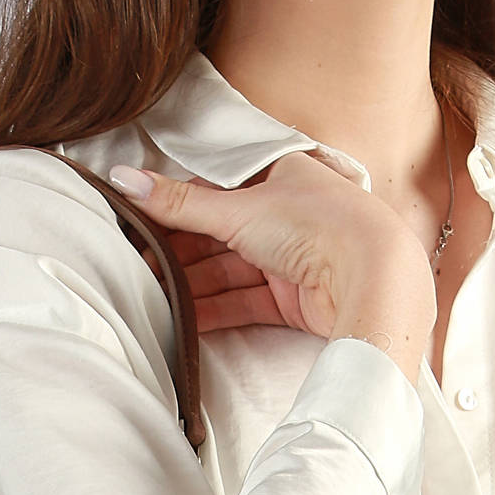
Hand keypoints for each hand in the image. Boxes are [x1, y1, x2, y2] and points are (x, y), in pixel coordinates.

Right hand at [108, 152, 435, 344]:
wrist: (372, 276)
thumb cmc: (316, 224)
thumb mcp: (237, 208)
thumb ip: (178, 203)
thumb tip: (123, 179)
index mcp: (279, 175)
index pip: (213, 191)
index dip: (173, 209)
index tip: (136, 226)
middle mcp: (286, 215)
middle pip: (218, 235)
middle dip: (178, 254)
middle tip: (136, 268)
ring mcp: (291, 259)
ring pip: (229, 272)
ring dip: (191, 285)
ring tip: (150, 296)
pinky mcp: (294, 299)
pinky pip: (245, 302)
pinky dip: (215, 309)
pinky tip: (183, 318)